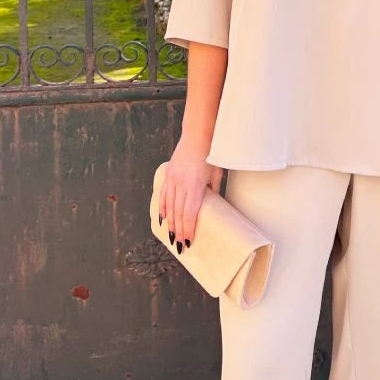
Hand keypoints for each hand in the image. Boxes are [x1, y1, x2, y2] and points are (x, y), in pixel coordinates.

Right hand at [159, 136, 223, 253]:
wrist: (197, 134)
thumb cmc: (212, 153)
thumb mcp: (217, 173)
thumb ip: (214, 190)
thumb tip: (214, 204)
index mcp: (195, 185)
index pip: (189, 213)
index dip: (188, 229)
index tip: (189, 241)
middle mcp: (181, 183)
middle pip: (178, 213)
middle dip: (179, 231)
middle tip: (181, 246)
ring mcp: (173, 178)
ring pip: (169, 206)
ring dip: (170, 223)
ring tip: (172, 237)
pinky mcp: (168, 174)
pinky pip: (164, 194)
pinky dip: (163, 207)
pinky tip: (163, 219)